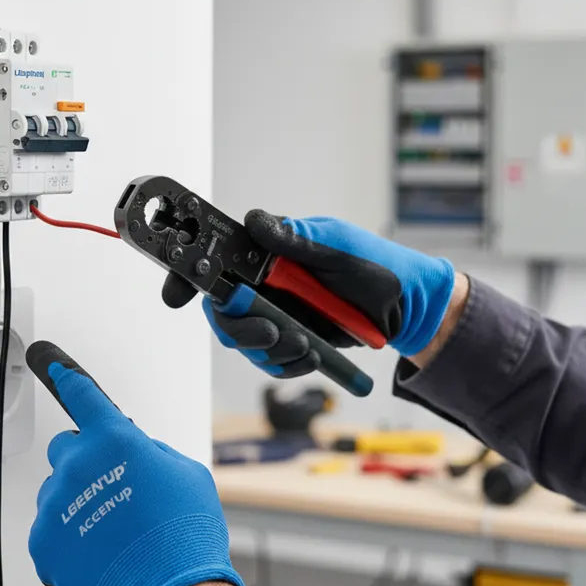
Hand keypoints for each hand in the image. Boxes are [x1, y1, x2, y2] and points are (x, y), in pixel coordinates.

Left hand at [26, 341, 244, 585]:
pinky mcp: (42, 540)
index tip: (52, 365)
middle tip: (111, 491)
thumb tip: (134, 453)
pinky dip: (67, 541)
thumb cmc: (183, 538)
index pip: (84, 396)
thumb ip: (150, 453)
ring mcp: (57, 503)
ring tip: (111, 535)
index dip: (67, 377)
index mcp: (115, 440)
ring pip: (57, 492)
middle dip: (84, 462)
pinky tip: (97, 554)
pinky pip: (48, 530)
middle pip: (65, 448)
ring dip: (76, 504)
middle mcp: (79, 464)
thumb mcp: (186, 474)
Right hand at [163, 211, 454, 377]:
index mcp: (268, 249)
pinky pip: (269, 360)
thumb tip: (255, 222)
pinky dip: (286, 364)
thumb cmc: (377, 267)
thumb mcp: (338, 249)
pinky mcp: (289, 337)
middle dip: (240, 327)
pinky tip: (311, 356)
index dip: (187, 276)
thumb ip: (295, 241)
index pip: (215, 257)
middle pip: (221, 309)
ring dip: (269, 349)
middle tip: (271, 333)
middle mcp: (264, 280)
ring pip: (242, 339)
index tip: (177, 295)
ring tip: (305, 346)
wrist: (408, 308)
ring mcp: (275, 311)